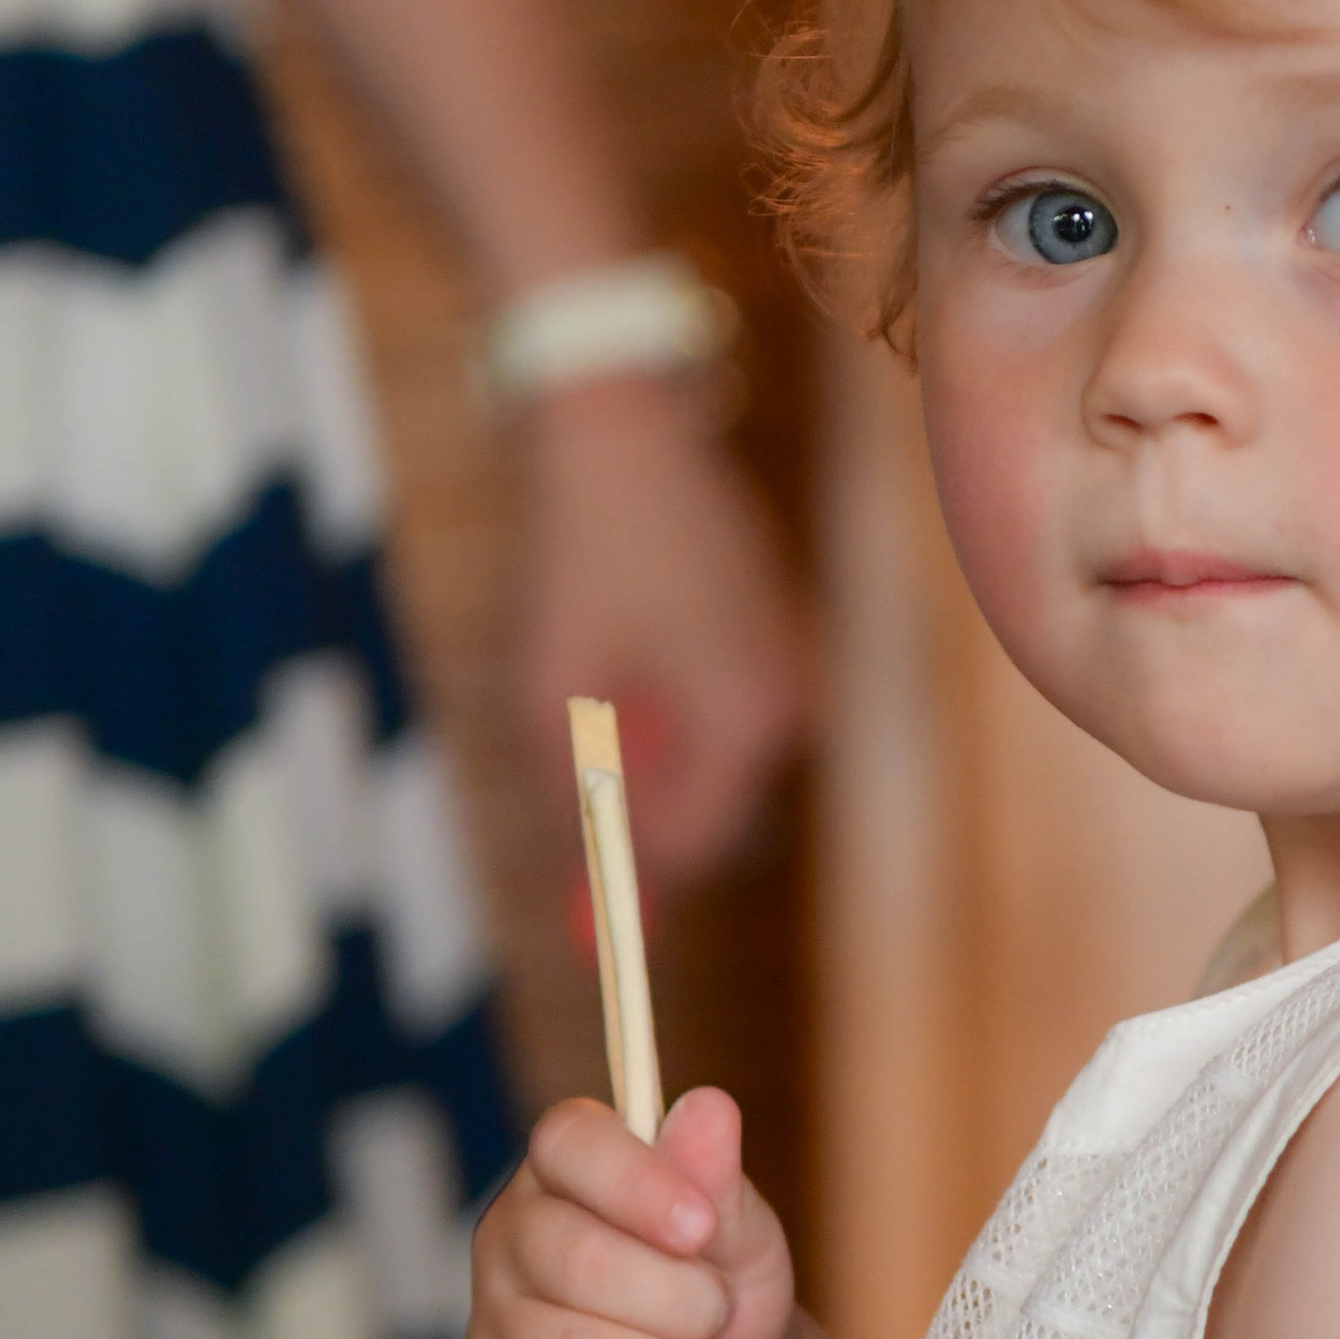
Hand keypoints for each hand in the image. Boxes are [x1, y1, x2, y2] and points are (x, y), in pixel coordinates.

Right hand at [469, 1082, 799, 1338]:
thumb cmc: (721, 1290)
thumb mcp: (740, 1232)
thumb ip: (717, 1182)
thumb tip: (708, 1109)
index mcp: (564, 1169)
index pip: (570, 1142)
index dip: (638, 1183)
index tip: (701, 1228)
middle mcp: (510, 1240)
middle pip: (581, 1263)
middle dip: (682, 1305)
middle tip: (720, 1321)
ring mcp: (496, 1331)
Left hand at [517, 378, 806, 885]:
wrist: (617, 429)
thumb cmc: (577, 559)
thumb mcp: (549, 695)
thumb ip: (574, 805)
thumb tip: (585, 906)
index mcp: (746, 722)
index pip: (693, 846)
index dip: (627, 878)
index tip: (574, 909)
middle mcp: (788, 700)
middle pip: (708, 807)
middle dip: (636, 802)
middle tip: (568, 747)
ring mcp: (789, 659)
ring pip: (708, 755)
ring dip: (646, 743)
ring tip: (594, 659)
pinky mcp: (774, 627)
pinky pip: (717, 704)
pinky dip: (665, 697)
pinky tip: (626, 623)